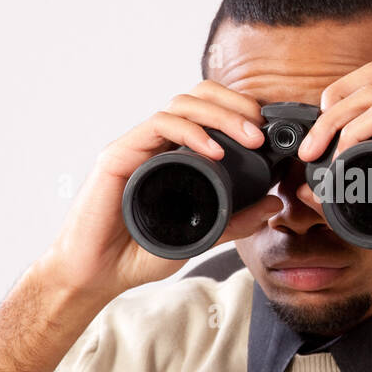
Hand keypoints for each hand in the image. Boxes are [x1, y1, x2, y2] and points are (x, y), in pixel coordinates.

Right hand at [39, 81, 282, 302]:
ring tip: (249, 137)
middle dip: (235, 105)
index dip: (239, 112)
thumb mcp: (201, 236)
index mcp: (175, 155)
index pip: (208, 113)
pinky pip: (159, 126)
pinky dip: (191, 132)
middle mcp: (156, 144)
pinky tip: (215, 151)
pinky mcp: (119, 155)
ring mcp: (137, 146)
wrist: (97, 274)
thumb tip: (274, 203)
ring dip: (221, 114)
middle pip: (197, 97)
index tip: (266, 132)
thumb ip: (235, 220)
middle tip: (261, 130)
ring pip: (181, 104)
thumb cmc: (140, 252)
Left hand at [295, 62, 371, 283]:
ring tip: (317, 153)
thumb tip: (308, 191)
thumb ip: (348, 200)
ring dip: (334, 118)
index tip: (315, 143)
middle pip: (371, 75)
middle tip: (310, 144)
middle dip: (331, 100)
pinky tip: (345, 157)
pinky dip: (357, 130)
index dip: (337, 102)